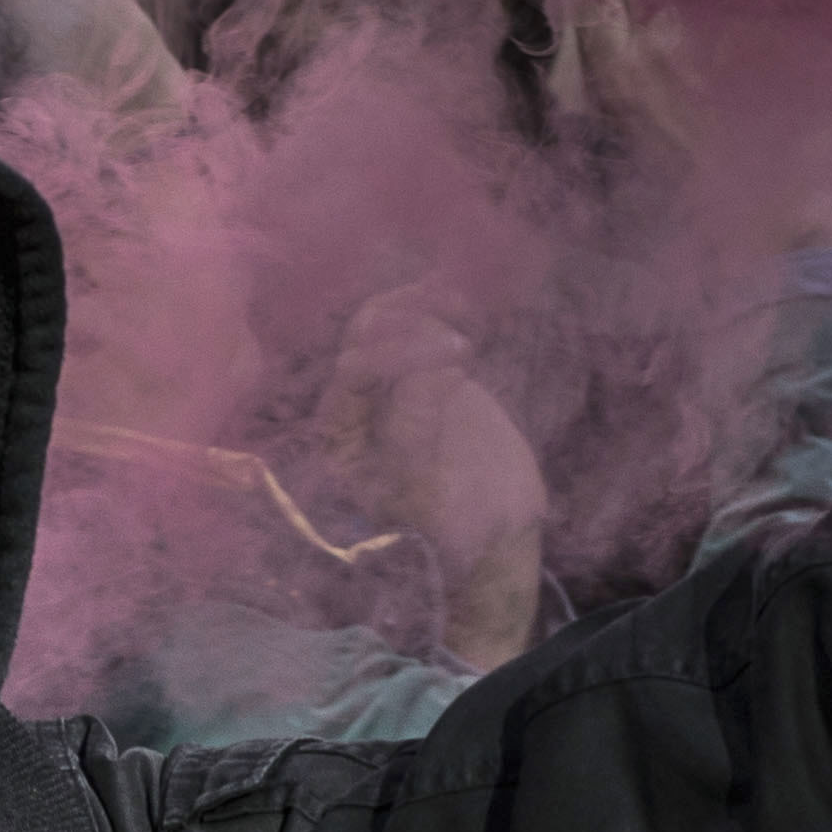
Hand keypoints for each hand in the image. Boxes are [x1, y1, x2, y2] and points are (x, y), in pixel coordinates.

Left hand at [333, 283, 550, 670]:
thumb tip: (424, 371)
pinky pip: (420, 320)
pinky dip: (441, 303)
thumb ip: (417, 430)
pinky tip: (468, 299)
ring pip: (391, 319)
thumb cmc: (454, 524)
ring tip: (469, 316)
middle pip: (366, 337)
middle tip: (467, 343)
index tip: (460, 363)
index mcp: (339, 435)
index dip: (400, 356)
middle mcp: (355, 402)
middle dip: (411, 326)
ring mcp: (389, 381)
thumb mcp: (428, 487)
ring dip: (425, 306)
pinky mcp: (423, 367)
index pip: (354, 374)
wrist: (491, 532)